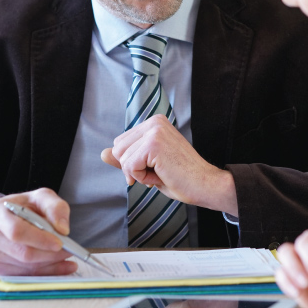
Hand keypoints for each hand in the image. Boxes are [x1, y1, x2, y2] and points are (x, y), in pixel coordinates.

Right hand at [0, 188, 77, 275]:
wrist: (8, 216)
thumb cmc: (24, 206)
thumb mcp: (41, 197)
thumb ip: (55, 207)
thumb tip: (62, 229)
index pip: (17, 231)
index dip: (40, 239)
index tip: (60, 243)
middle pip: (21, 252)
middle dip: (49, 254)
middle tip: (69, 251)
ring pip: (24, 266)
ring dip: (49, 264)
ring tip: (66, 256)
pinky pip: (22, 276)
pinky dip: (44, 273)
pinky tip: (58, 266)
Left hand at [101, 114, 237, 214]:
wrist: (205, 185)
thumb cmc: (180, 178)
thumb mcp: (148, 166)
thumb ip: (126, 158)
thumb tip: (102, 153)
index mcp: (155, 123)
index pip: (121, 143)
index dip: (133, 163)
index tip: (156, 168)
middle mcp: (154, 122)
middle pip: (118, 149)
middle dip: (132, 168)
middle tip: (158, 172)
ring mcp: (155, 131)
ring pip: (122, 158)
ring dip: (138, 173)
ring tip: (161, 173)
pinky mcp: (154, 144)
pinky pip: (129, 166)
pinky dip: (141, 177)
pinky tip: (161, 176)